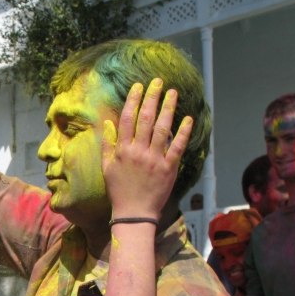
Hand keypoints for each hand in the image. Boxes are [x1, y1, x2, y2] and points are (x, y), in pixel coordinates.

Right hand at [101, 79, 192, 219]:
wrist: (134, 213)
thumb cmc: (119, 191)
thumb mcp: (107, 168)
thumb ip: (107, 144)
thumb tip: (109, 123)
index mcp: (122, 150)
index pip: (128, 119)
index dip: (133, 100)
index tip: (139, 86)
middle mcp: (138, 152)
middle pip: (146, 119)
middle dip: (152, 98)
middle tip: (158, 82)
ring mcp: (154, 160)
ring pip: (162, 129)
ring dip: (168, 108)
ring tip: (173, 93)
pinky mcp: (168, 169)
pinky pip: (177, 147)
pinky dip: (183, 132)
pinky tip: (187, 118)